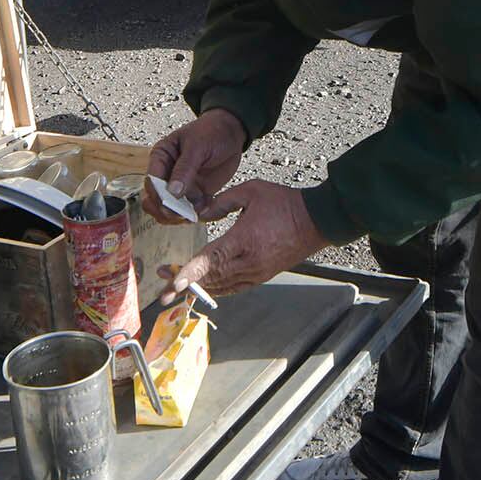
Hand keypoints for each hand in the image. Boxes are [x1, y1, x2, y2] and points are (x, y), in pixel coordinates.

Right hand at [144, 109, 247, 224]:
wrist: (232, 133)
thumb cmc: (211, 131)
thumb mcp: (197, 146)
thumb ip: (184, 169)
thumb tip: (172, 192)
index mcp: (161, 157)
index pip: (151, 182)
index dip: (158, 196)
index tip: (170, 205)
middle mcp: (167, 174)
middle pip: (156, 201)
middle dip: (167, 210)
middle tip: (183, 214)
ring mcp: (182, 185)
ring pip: (172, 210)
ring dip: (184, 214)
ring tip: (200, 208)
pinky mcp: (196, 193)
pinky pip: (192, 210)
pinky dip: (199, 213)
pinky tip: (210, 204)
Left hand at [159, 180, 329, 299]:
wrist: (316, 220)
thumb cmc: (284, 203)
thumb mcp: (250, 191)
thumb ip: (221, 202)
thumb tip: (199, 214)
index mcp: (244, 240)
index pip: (210, 261)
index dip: (190, 273)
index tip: (173, 283)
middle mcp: (249, 262)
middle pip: (211, 278)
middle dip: (186, 284)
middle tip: (164, 288)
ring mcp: (256, 272)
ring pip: (221, 286)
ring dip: (199, 287)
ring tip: (178, 287)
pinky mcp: (262, 276)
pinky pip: (234, 287)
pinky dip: (217, 288)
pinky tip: (205, 286)